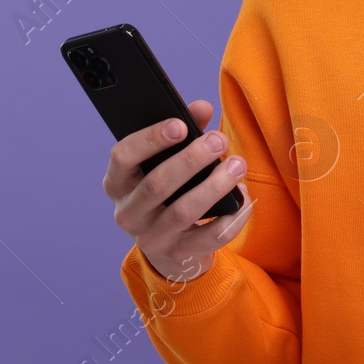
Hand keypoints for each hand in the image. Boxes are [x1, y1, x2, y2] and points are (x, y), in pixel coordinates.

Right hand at [103, 99, 253, 282]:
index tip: (179, 125)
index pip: (123, 157)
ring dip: (214, 185)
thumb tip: (201, 108)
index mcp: (118, 182)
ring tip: (237, 164)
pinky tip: (245, 196)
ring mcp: (151, 238)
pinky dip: (232, 216)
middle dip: (191, 159)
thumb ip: (185, 130)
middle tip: (219, 139)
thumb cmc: (170, 190)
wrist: (171, 247)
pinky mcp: (179, 256)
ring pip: (183, 211)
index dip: (150, 139)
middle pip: (157, 184)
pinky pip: (210, 237)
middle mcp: (128, 213)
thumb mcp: (168, 161)